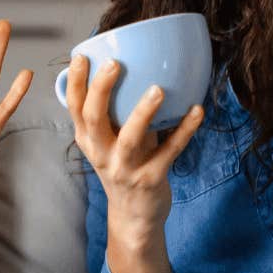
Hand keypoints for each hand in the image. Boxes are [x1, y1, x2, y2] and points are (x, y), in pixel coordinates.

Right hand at [63, 50, 203, 272]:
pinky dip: (185, 130)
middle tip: (115, 63)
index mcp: (88, 140)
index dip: (76, 81)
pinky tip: (198, 110)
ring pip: (130, 138)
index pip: (74, 107)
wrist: (133, 218)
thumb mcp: (110, 143)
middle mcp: (101, 153)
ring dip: (144, 113)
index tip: (82, 54)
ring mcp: (124, 169)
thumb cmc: (124, 168)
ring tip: (157, 89)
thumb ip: (117, 114)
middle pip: (94, 118)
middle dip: (101, 89)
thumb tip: (137, 67)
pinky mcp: (150, 180)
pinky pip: (169, 152)